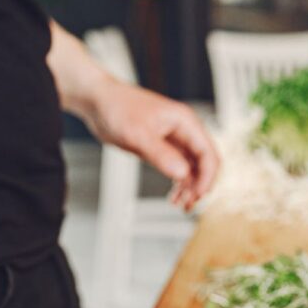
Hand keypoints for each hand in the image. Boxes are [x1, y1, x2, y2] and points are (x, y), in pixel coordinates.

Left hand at [83, 79, 219, 210]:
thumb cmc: (118, 108)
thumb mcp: (139, 134)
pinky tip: (173, 196)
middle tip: (188, 205)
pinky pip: (179, 169)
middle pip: (204, 164)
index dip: (207, 177)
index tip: (197, 195)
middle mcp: (184, 131)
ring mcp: (174, 140)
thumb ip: (161, 154)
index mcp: (186, 122)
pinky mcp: (163, 148)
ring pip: (193, 169)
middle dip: (200, 185)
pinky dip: (179, 184)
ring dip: (190, 188)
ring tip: (181, 205)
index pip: (208, 154)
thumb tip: (182, 174)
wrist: (99, 102)